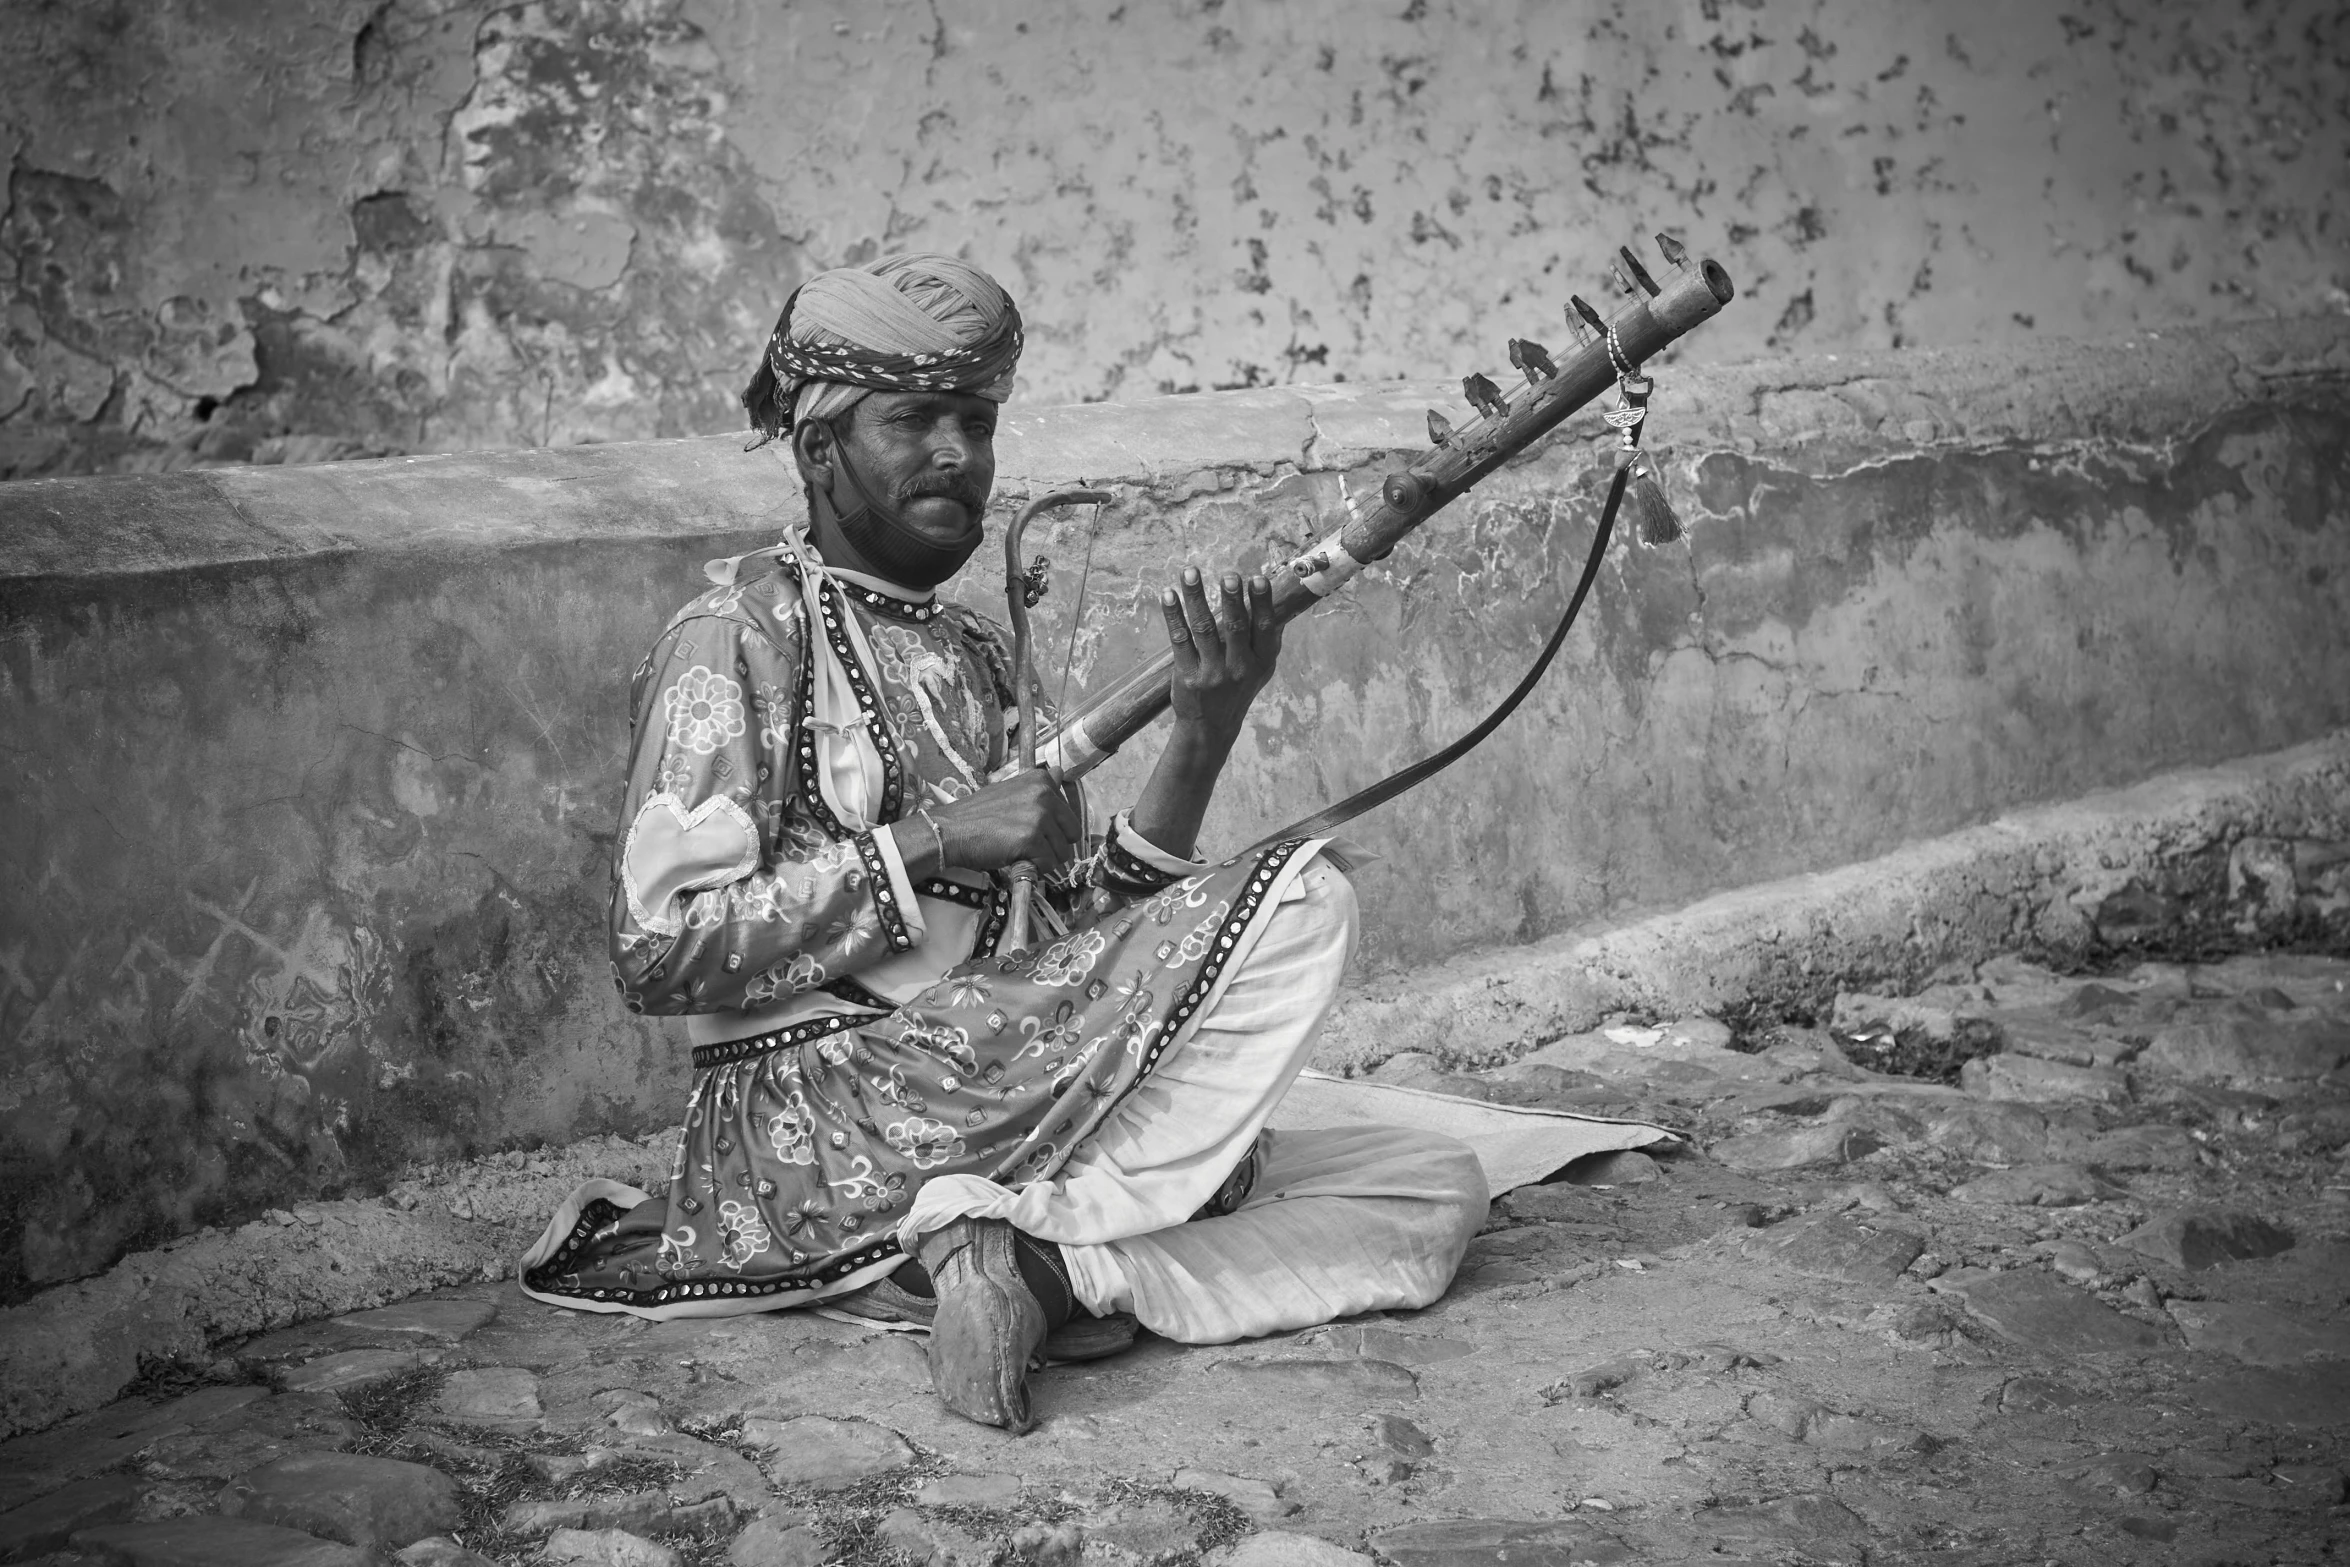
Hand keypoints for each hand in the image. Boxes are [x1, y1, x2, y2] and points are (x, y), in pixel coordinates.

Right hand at [922, 769, 1082, 873]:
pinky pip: (1047, 864)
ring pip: (1061, 852)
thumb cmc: (979, 815)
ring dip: (1043, 858)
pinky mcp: (1032, 839)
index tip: (1033, 830)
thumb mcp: (1011, 791)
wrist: (951, 830)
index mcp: (1042, 780)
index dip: (1054, 829)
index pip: (1070, 815)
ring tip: (1018, 850)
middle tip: (1027, 844)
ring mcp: (1039, 817)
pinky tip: (1015, 858)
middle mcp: (1044, 794)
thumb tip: (1061, 771)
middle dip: (1053, 846)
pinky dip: (1034, 868)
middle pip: (1071, 834)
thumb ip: (1039, 787)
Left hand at [1162, 567, 1282, 737]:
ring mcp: (1212, 673)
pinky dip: (1173, 615)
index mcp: (1261, 662)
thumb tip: (1279, 601)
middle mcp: (1238, 668)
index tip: (1257, 579)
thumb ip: (1268, 638)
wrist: (1212, 726)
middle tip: (1228, 576)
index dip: (1261, 603)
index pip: (1263, 628)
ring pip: (1203, 628)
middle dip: (1231, 600)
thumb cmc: (1238, 688)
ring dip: (1195, 597)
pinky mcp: (1187, 675)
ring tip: (1190, 572)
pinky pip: (1180, 639)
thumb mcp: (1261, 669)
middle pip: (1234, 628)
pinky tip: (1168, 595)